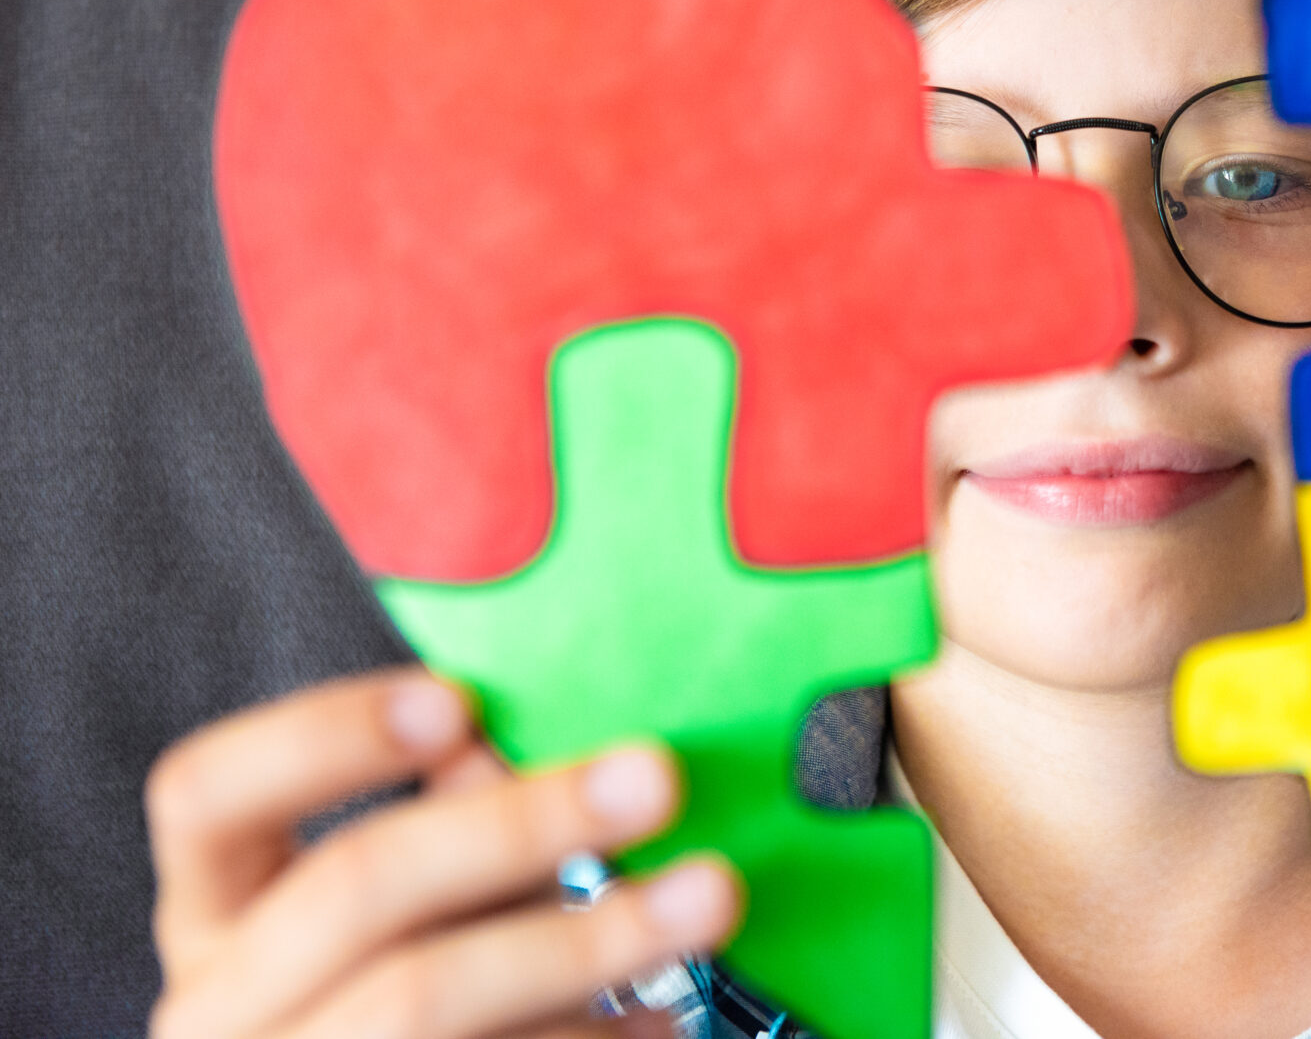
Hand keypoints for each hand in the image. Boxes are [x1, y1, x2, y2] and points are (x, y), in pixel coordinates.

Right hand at [147, 667, 739, 1038]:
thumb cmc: (418, 994)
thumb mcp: (413, 907)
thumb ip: (446, 826)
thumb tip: (505, 754)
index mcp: (216, 915)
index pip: (206, 793)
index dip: (321, 736)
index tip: (455, 700)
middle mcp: (222, 1007)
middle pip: (355, 886)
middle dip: (519, 822)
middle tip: (656, 776)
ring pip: (423, 997)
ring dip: (588, 939)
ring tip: (707, 898)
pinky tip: (658, 1021)